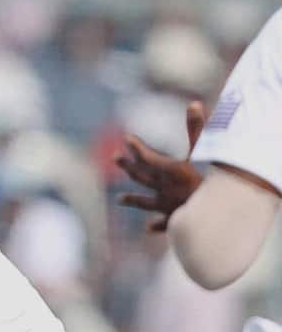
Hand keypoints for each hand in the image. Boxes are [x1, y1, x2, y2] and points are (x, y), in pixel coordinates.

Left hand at [115, 100, 205, 231]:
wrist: (214, 215)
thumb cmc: (211, 182)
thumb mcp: (206, 151)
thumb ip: (198, 128)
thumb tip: (192, 104)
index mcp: (169, 172)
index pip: (148, 157)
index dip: (136, 147)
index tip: (126, 138)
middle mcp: (164, 189)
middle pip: (141, 176)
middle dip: (129, 166)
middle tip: (115, 157)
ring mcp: (167, 207)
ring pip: (146, 202)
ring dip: (133, 199)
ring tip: (120, 199)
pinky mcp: (176, 221)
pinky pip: (163, 223)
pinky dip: (156, 224)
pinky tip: (149, 227)